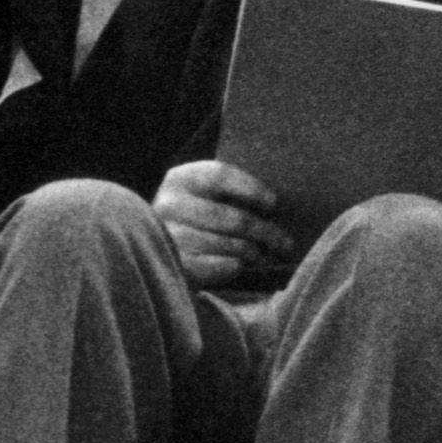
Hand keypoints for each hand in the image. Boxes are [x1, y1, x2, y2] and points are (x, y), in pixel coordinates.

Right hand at [151, 159, 293, 289]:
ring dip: (252, 252)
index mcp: (180, 178)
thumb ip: (231, 193)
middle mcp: (169, 204)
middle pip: (233, 218)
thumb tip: (276, 206)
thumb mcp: (205, 196)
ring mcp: (168, 235)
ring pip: (229, 244)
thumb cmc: (195, 219)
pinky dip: (234, 266)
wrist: (156, 248)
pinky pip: (218, 266)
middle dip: (265, 232)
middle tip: (285, 243)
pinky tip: (239, 265)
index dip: (252, 188)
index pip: (221, 175)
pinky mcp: (174, 263)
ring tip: (262, 255)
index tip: (273, 203)